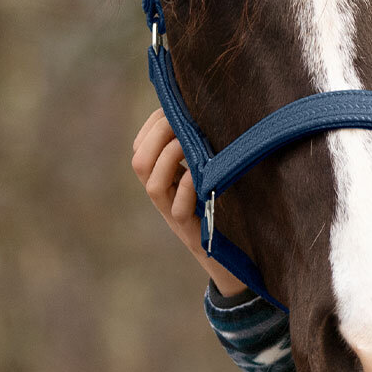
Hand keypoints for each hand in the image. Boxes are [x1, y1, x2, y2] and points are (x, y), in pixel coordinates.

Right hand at [131, 107, 247, 299]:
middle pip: (139, 162)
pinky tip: (200, 174)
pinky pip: (179, 209)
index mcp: (162, 180)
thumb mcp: (209, 177)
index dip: (154, 124)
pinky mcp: (191, 232)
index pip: (141, 147)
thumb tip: (203, 114)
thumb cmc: (225, 213)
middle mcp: (163, 197)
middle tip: (182, 123)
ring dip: (170, 157)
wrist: (232, 261)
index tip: (174, 110)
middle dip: (158, 135)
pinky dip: (188, 187)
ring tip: (190, 144)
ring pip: (152, 184)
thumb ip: (201, 154)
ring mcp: (173, 215)